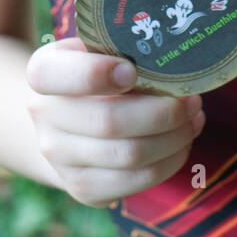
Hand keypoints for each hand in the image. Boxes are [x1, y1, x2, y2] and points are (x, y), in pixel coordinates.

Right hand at [25, 37, 204, 207]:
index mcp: (42, 72)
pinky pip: (135, 182)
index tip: (132, 71)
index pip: (54, 75)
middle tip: (191, 100)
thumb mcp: (95, 49)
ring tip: (193, 118)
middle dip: (162, 112)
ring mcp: (59, 158)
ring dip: (173, 137)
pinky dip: (168, 161)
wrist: (65, 122)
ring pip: (128, 155)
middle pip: (108, 121)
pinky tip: (182, 142)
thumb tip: (172, 53)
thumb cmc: (94, 73)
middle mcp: (43, 117)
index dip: (95, 74)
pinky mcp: (83, 189)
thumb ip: (120, 47)